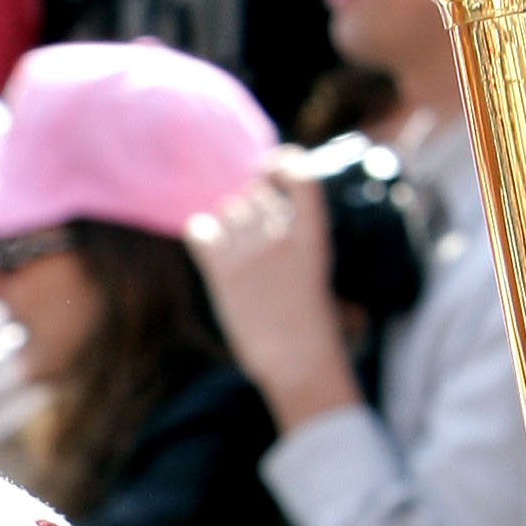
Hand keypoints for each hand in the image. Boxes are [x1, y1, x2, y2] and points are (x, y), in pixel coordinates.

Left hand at [185, 157, 361, 432]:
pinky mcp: (221, 271)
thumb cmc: (319, 331)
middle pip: (255, 195)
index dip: (283, 162)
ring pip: (229, 210)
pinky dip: (202, 233)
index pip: (299, 175)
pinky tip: (210, 247)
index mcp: (314, 236)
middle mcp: (279, 236)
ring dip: (232, 224)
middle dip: (256, 210)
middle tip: (260, 243)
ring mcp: (248, 252)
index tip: (274, 168)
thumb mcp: (326, 276)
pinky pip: (198, 229)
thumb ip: (304, 247)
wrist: (296, 362)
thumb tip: (281, 227)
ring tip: (242, 255)